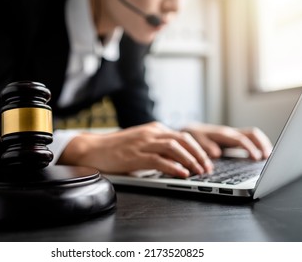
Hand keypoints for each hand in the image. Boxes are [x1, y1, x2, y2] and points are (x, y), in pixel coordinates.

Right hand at [58, 122, 213, 177]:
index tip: (206, 160)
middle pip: (182, 140)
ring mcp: (143, 143)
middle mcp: (151, 133)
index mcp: (154, 129)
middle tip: (208, 168)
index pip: (183, 136)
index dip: (198, 149)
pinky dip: (173, 167)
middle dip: (198, 154)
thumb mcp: (141, 142)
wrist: (94, 148)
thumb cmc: (117, 148)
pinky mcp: (135, 155)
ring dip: (190, 160)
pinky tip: (182, 173)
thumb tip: (179, 159)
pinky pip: (159, 160)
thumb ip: (158, 147)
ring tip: (199, 171)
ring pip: (173, 148)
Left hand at [181, 123, 272, 159]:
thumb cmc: (192, 137)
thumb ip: (206, 147)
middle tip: (269, 157)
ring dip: (263, 144)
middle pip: (252, 134)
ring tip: (270, 157)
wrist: (189, 131)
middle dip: (262, 144)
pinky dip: (258, 145)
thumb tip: (217, 153)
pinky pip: (249, 139)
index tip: (256, 157)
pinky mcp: (233, 139)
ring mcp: (233, 135)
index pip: (241, 140)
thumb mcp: (196, 142)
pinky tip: (261, 155)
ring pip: (253, 135)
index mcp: (222, 134)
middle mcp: (230, 133)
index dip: (250, 148)